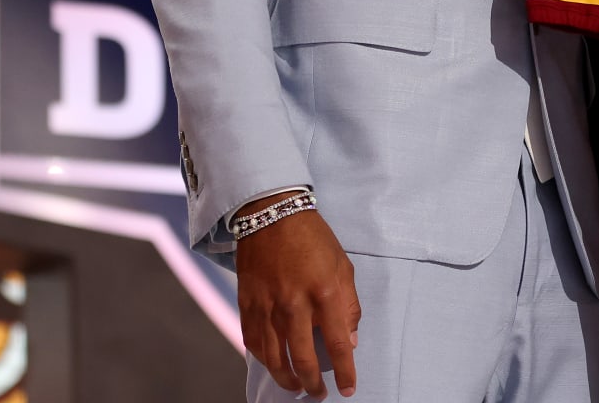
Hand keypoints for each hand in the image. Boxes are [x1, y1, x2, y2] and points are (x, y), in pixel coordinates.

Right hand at [236, 202, 360, 397]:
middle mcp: (294, 304)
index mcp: (324, 292)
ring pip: (274, 358)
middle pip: (303, 359)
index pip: (339, 344)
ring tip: (297, 387)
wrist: (271, 214)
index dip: (346, 371)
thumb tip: (351, 340)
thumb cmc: (313, 239)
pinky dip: (264, 359)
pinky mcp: (247, 304)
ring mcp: (267, 306)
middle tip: (319, 394)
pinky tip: (273, 364)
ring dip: (287, 379)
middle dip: (313, 384)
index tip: (348, 389)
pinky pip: (253, 343)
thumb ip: (349, 305)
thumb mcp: (343, 266)